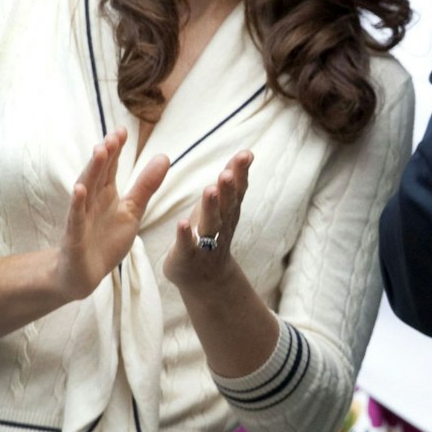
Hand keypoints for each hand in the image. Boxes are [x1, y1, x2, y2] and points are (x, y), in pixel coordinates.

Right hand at [56, 130, 169, 300]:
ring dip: (92, 171)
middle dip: (105, 155)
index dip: (115, 150)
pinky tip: (78, 190)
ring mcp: (80, 218)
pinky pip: (75, 218)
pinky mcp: (74, 237)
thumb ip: (146, 185)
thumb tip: (164, 156)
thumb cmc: (106, 240)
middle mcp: (91, 201)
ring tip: (99, 151)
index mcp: (105, 193)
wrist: (84, 274)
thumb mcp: (132, 211)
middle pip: (98, 174)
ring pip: (85, 190)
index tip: (123, 130)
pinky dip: (76, 204)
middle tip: (113, 136)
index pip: (110, 167)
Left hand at [162, 151, 252, 290]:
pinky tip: (183, 223)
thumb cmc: (212, 233)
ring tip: (209, 190)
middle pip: (226, 206)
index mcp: (228, 212)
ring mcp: (206, 243)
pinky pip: (187, 245)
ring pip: (210, 224)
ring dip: (210, 208)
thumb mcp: (223, 206)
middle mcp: (221, 226)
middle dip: (228, 190)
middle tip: (227, 173)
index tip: (246, 155)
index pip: (237, 190)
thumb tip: (248, 152)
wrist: (206, 279)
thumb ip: (233, 181)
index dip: (241, 173)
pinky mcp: (188, 256)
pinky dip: (186, 235)